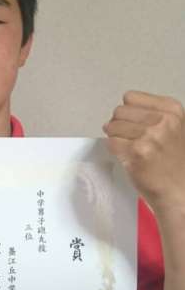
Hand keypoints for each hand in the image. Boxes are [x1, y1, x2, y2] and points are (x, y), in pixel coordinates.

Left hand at [103, 90, 184, 209]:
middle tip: (126, 138)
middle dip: (118, 124)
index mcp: (172, 110)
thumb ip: (154, 115)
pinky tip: (127, 157)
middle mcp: (162, 120)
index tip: (131, 123)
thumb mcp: (175, 129)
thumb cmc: (176, 164)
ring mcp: (149, 136)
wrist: (181, 191)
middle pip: (119, 111)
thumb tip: (122, 111)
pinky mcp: (136, 153)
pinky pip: (111, 143)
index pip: (131, 98)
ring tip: (128, 148)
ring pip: (112, 126)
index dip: (127, 112)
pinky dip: (114, 150)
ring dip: (115, 138)